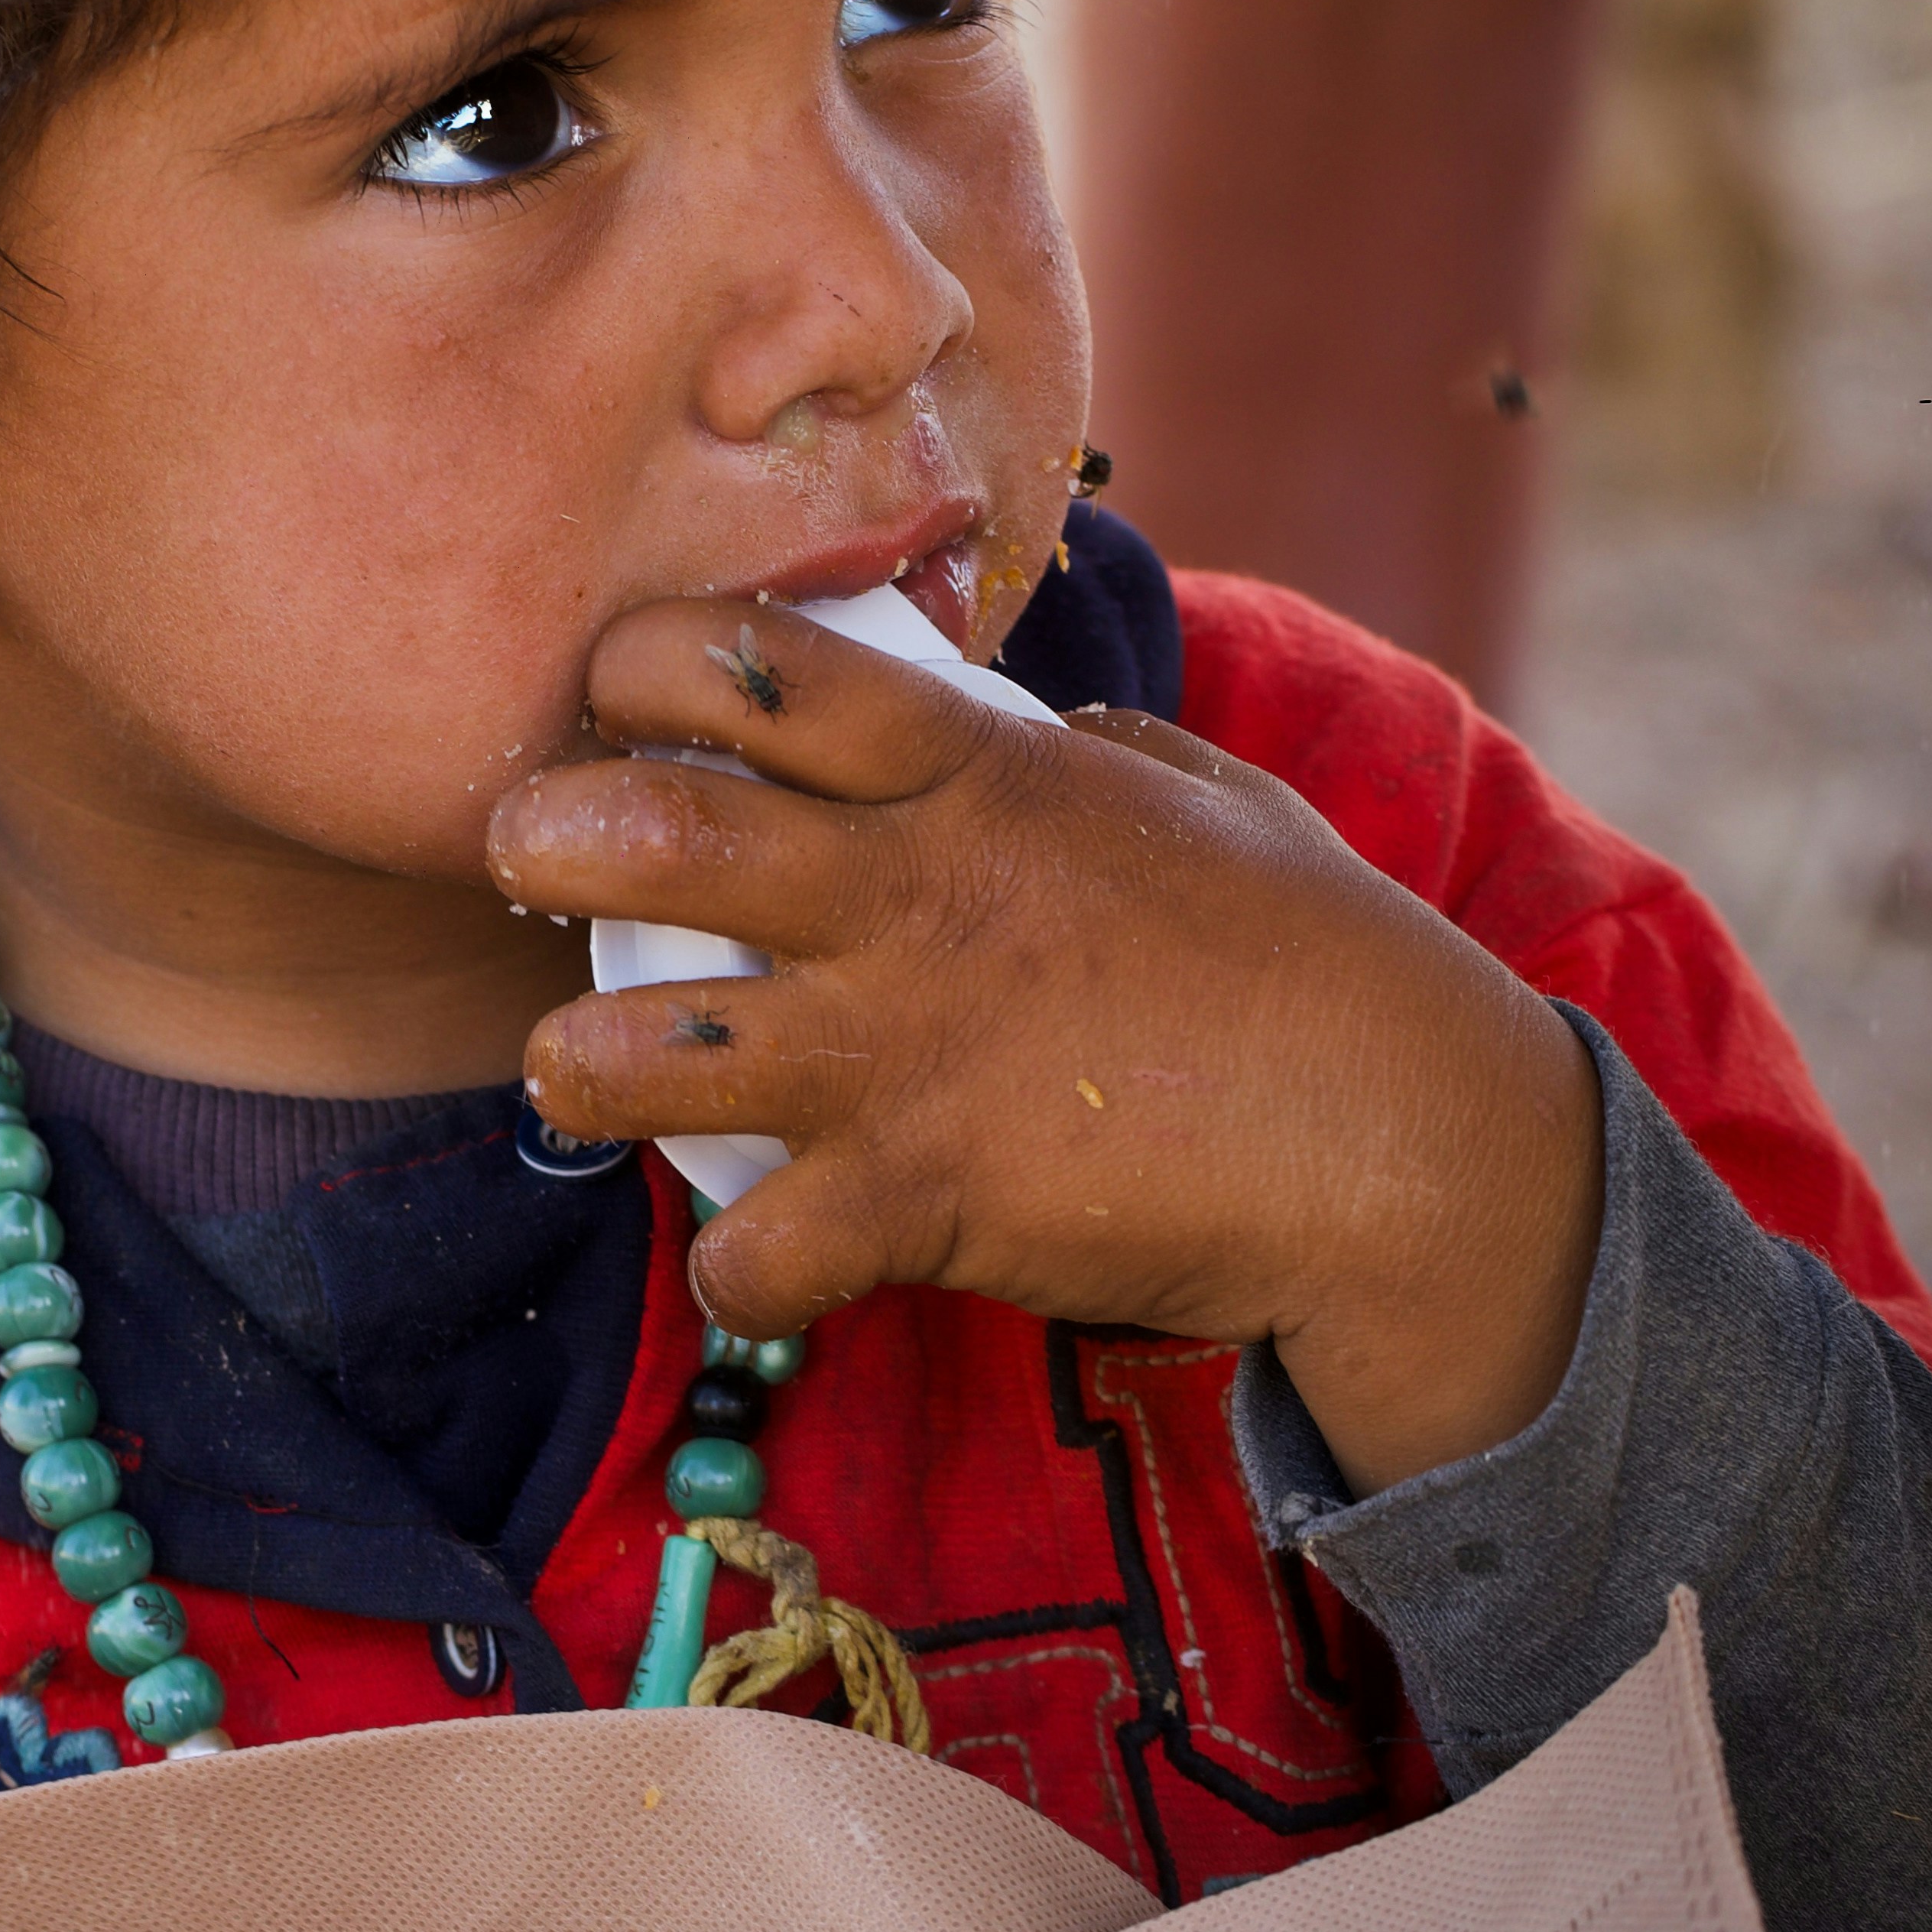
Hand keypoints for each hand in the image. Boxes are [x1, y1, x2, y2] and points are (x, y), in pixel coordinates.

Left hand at [493, 595, 1600, 1497]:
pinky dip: (736, 1271)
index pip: (759, 668)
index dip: (652, 660)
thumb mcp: (1204, 800)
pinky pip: (751, 1253)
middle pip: (654, 829)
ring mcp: (907, 1052)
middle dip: (545, 830)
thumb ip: (1090, 753)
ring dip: (574, 1065)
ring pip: (641, 1048)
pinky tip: (760, 1260)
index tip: (622, 689)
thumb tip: (1038, 721)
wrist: (1409, 1141)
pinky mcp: (925, 1202)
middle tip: (523, 849)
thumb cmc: (1319, 958)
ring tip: (572, 1071)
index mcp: (982, 775)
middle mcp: (916, 897)